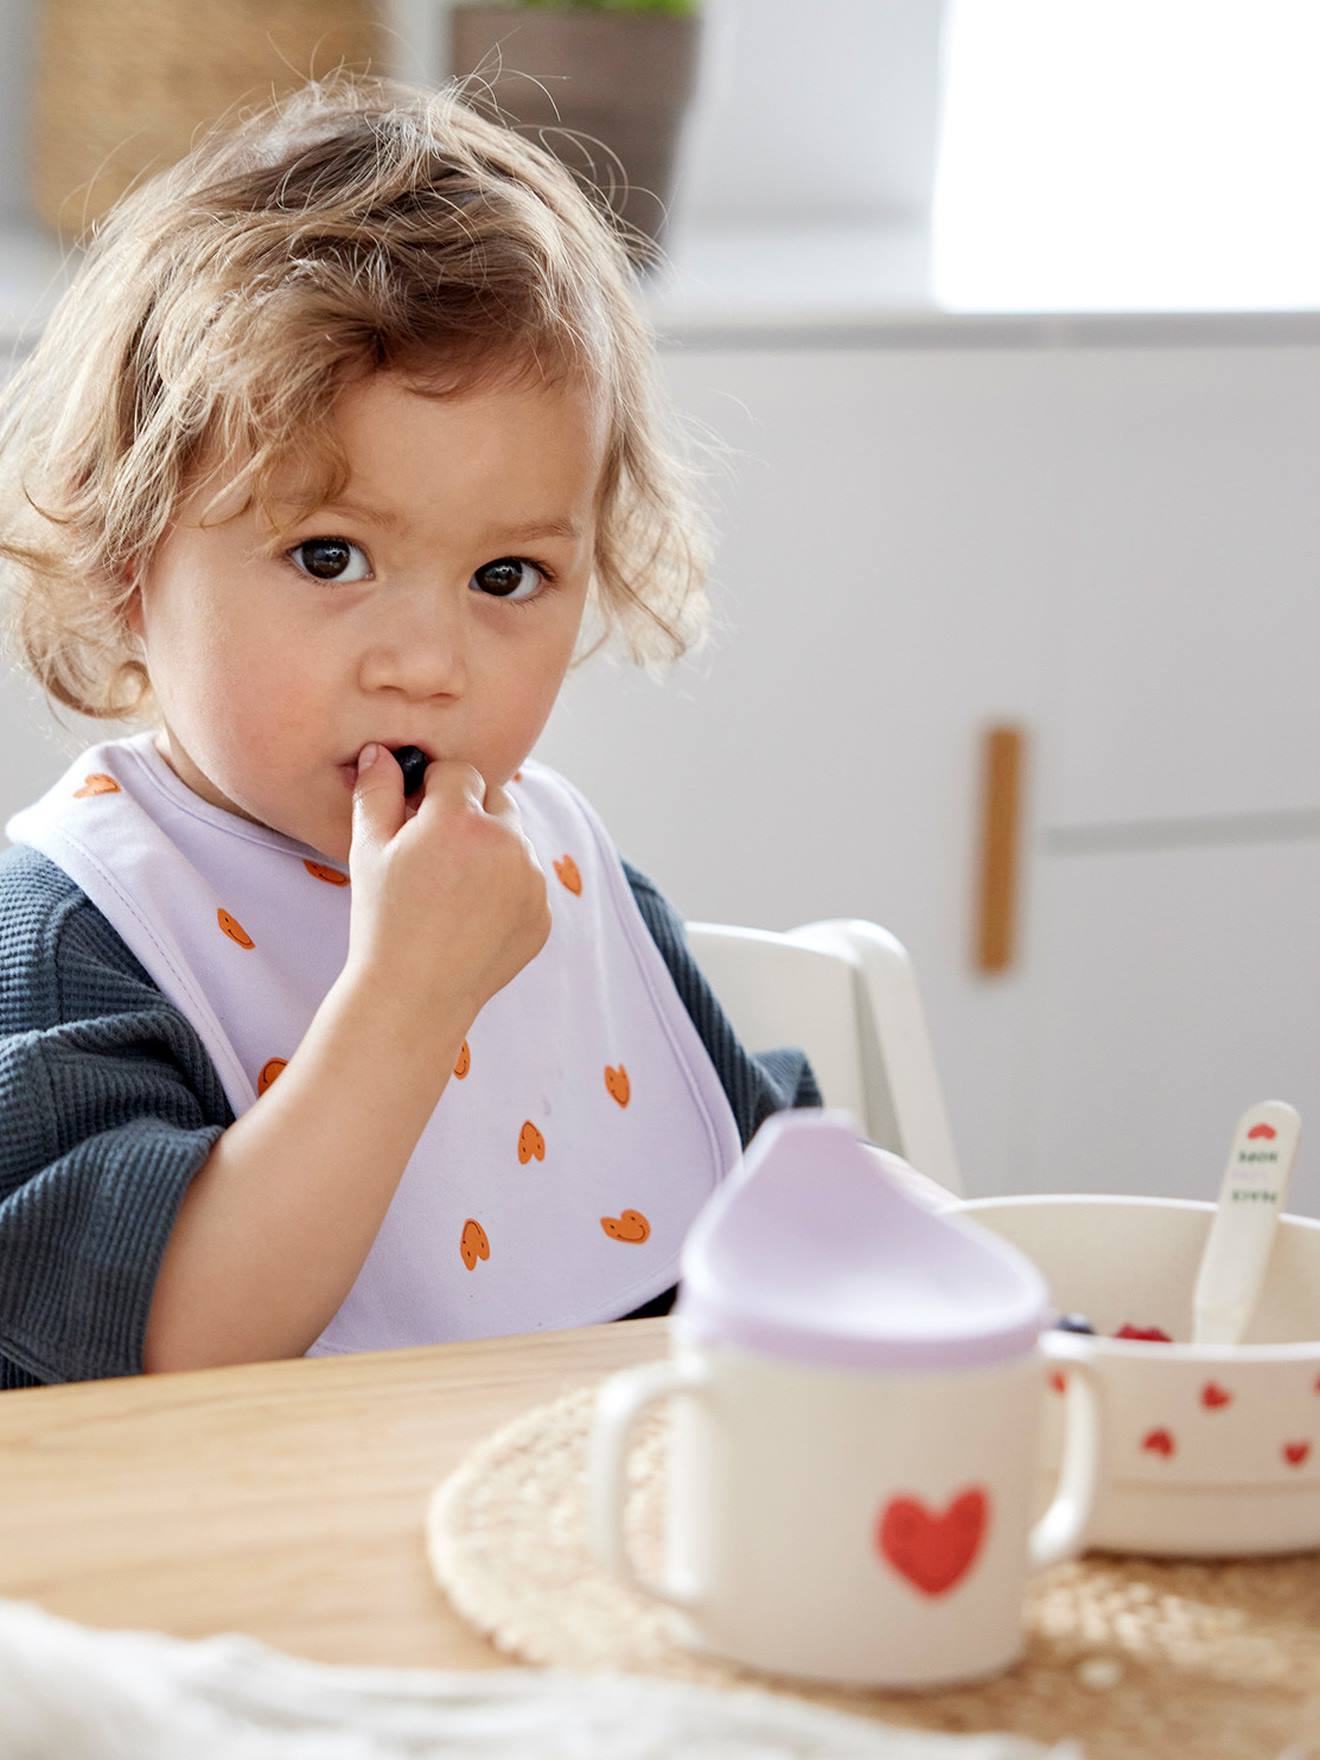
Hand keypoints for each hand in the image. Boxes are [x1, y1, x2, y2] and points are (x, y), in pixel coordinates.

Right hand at [344, 744, 550, 1025]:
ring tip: (451, 891)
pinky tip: (470, 918)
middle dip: (468, 813)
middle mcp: (507, 843)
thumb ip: (377, 791)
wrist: (414, 996)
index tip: (417, 817)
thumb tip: (383, 753)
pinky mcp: (543, 916)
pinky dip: (505, 890)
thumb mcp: (368, 850)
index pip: (459, 771)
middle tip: (435, 852)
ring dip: (490, 850)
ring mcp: (532, 882)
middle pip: (495, 799)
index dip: (434, 790)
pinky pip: (527, 883)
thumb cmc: (383, 921)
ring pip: (514, 842)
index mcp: (462, 819)